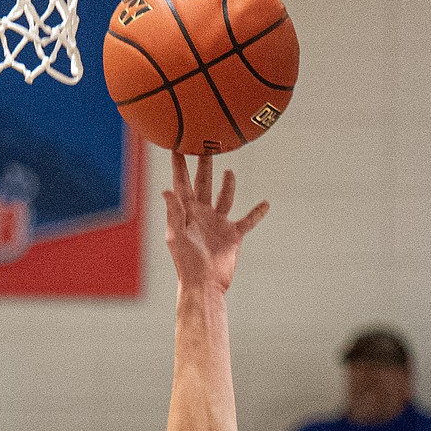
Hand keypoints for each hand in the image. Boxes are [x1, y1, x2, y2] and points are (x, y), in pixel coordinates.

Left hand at [163, 152, 267, 294]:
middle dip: (204, 165)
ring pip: (225, 197)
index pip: (181, 183)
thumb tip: (166, 190)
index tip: (176, 146)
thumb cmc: (186, 263)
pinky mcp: (233, 235)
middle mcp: (202, 214)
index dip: (179, 165)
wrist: (204, 284)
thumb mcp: (176, 237)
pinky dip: (256, 213)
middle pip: (204, 183)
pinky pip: (247, 221)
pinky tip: (265, 204)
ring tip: (229, 171)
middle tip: (206, 145)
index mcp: (186, 212)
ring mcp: (218, 224)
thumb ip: (174, 213)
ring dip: (228, 184)